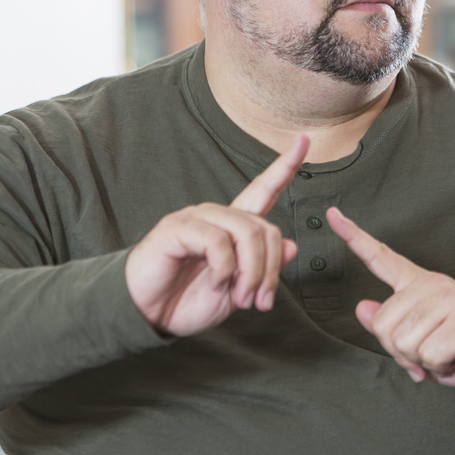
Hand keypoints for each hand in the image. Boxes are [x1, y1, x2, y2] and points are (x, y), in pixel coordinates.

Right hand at [125, 135, 308, 335]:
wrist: (148, 315)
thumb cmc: (188, 300)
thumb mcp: (236, 291)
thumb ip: (262, 269)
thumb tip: (292, 246)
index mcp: (232, 226)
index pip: (264, 189)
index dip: (285, 166)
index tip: (305, 139)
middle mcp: (217, 215)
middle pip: (265, 228)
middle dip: (270, 270)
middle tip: (259, 303)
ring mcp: (197, 218)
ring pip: (246, 232)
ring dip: (251, 273)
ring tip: (241, 299)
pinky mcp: (178, 228)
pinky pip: (218, 242)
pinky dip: (225, 270)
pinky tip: (215, 283)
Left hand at [326, 207, 454, 400]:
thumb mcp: (419, 341)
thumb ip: (390, 326)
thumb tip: (362, 308)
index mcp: (420, 285)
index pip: (380, 257)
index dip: (353, 236)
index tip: (332, 214)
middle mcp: (433, 285)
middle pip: (382, 325)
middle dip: (402, 351)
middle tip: (432, 352)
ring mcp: (450, 300)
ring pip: (404, 343)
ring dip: (423, 361)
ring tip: (448, 353)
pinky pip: (428, 356)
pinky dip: (441, 368)